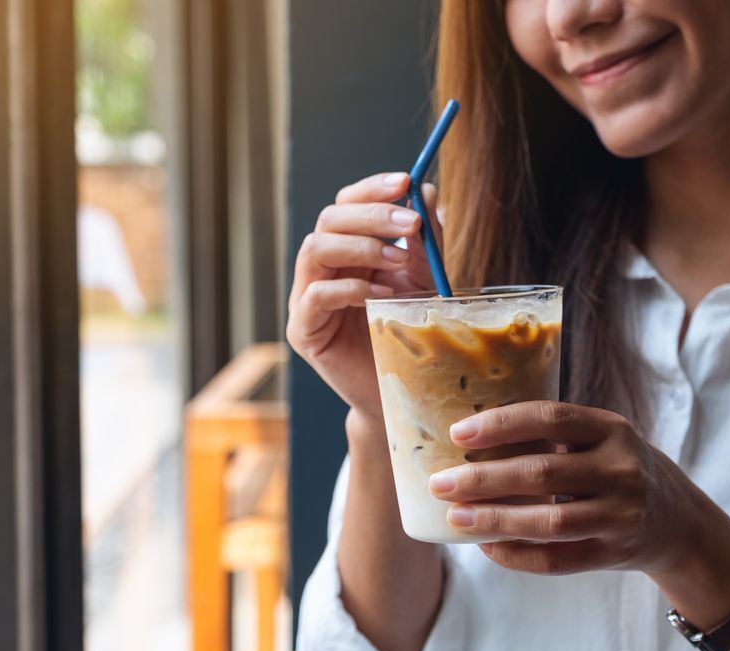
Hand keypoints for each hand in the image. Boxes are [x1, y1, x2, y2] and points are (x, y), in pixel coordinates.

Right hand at [286, 172, 440, 420]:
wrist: (401, 390)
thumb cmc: (408, 333)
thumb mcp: (423, 279)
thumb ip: (424, 240)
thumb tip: (426, 190)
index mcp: (346, 250)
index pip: (347, 204)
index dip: (372, 189)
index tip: (405, 182)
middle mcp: (321, 268)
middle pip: (329, 219)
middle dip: (371, 215)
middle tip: (410, 224)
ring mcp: (307, 298)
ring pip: (315, 248)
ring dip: (360, 246)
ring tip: (398, 259)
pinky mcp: (303, 331)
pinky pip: (316, 296)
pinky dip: (349, 288)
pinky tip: (381, 295)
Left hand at [426, 401, 729, 578]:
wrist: (677, 521)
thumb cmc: (614, 470)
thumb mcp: (598, 441)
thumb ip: (551, 436)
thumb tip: (468, 438)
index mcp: (612, 429)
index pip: (551, 418)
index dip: (502, 425)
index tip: (458, 433)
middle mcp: (622, 469)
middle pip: (543, 473)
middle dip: (484, 479)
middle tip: (441, 483)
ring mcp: (622, 515)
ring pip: (550, 522)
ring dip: (496, 520)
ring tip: (455, 517)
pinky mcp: (614, 554)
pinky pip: (558, 560)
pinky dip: (517, 555)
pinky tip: (487, 547)